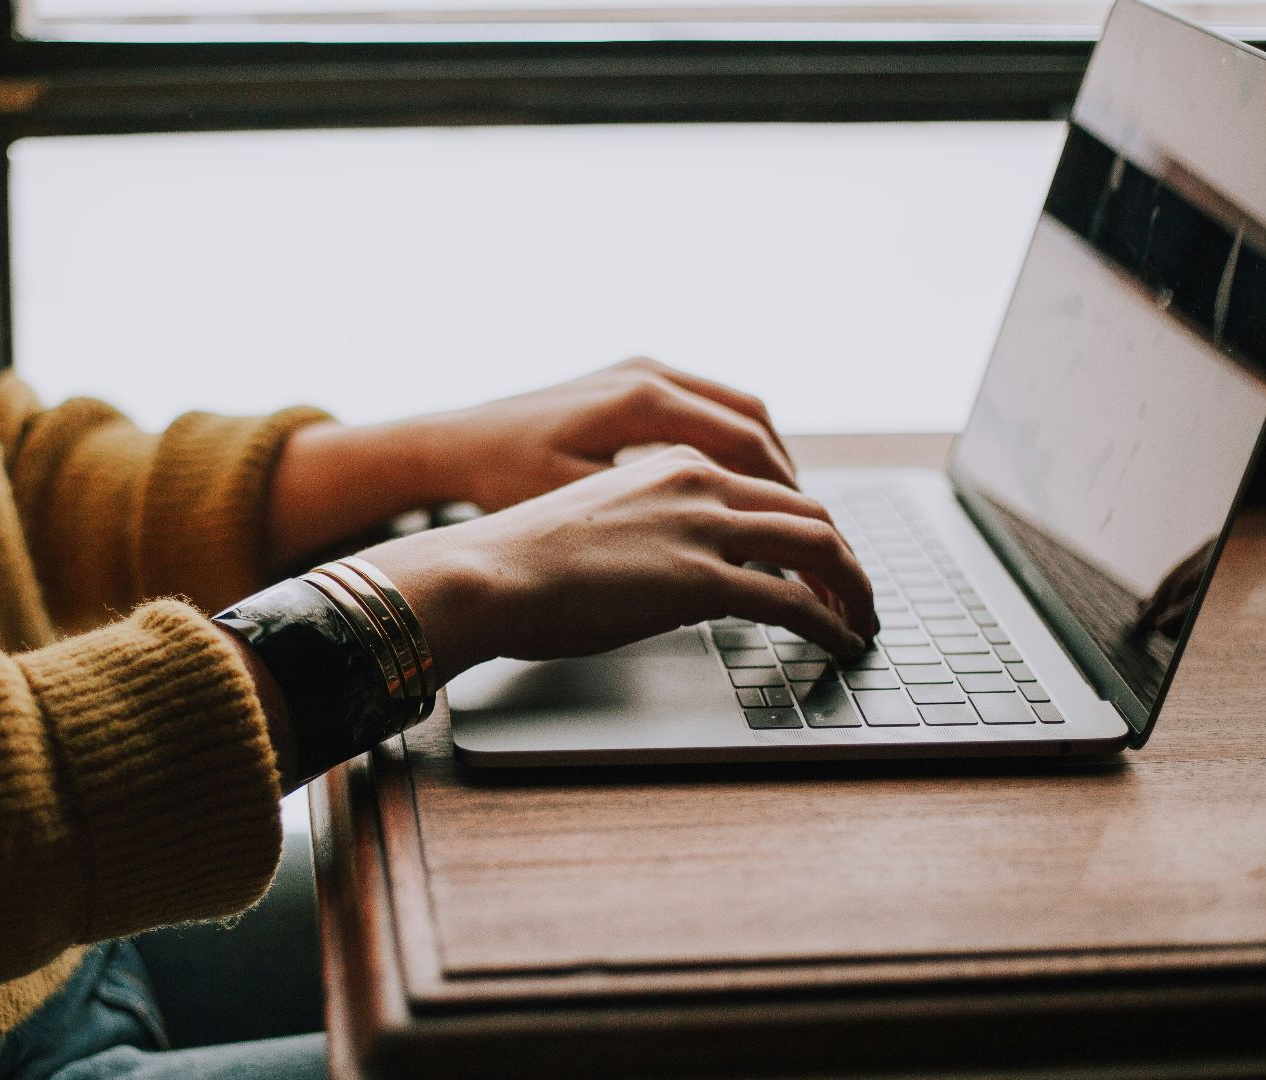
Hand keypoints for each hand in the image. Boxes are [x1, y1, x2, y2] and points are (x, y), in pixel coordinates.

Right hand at [358, 446, 877, 682]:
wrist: (486, 572)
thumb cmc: (520, 560)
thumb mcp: (599, 524)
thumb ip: (651, 533)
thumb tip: (673, 576)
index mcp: (673, 463)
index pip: (767, 488)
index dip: (806, 527)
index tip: (818, 562)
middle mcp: (698, 482)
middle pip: (807, 510)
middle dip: (844, 557)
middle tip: (857, 594)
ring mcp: (703, 527)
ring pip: (818, 545)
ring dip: (853, 587)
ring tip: (862, 621)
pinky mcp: (701, 579)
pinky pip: (794, 601)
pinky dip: (831, 622)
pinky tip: (840, 643)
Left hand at [422, 356, 796, 511]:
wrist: (455, 443)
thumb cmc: (504, 479)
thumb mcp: (579, 505)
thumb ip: (653, 518)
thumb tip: (726, 548)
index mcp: (642, 400)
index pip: (744, 443)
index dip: (784, 493)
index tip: (805, 536)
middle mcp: (648, 373)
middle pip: (751, 420)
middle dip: (786, 476)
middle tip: (810, 527)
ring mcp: (640, 370)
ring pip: (734, 408)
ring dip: (764, 458)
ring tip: (783, 511)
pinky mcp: (630, 379)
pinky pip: (705, 406)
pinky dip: (732, 444)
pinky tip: (735, 486)